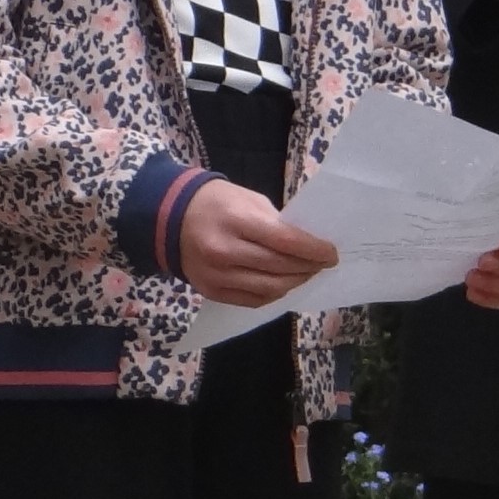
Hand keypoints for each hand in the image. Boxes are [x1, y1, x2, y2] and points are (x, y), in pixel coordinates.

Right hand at [179, 179, 340, 307]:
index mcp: (235, 220)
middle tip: (322, 263)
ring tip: (306, 274)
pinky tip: (283, 283)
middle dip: (308, 267)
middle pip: (279, 267)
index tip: (331, 254)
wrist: (168, 218)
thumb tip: (305, 246)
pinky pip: (252, 300)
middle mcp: (224, 251)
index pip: (285, 241)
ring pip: (269, 289)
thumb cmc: (215, 202)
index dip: (313, 250)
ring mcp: (216, 276)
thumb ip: (275, 223)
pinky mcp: (211, 292)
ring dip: (294, 282)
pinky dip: (273, 294)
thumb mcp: (247, 199)